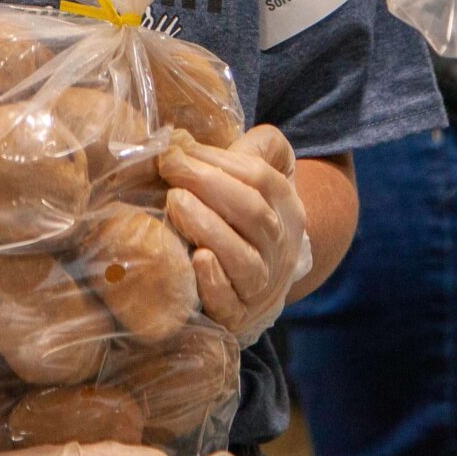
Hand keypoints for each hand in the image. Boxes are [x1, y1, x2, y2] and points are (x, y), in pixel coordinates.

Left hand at [157, 125, 312, 344]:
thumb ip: (250, 148)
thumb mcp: (261, 176)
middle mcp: (280, 246)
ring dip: (209, 229)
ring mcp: (263, 285)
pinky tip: (197, 260)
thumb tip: (189, 138)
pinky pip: (231, 303)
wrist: (261, 289)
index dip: (218, 159)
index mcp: (286, 207)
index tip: (176, 148)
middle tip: (169, 169)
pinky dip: (216, 282)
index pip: (260, 177)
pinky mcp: (240, 317)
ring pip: (244, 260)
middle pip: (253, 213)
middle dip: (209, 185)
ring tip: (175, 203)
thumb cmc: (244, 219)